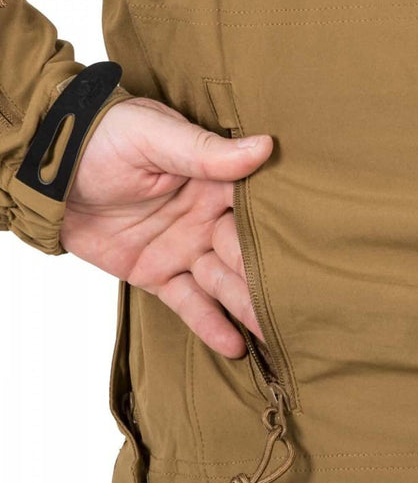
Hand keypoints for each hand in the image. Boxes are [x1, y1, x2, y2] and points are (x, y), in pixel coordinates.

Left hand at [60, 96, 272, 357]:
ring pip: (224, 282)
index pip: (257, 209)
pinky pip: (189, 303)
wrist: (49, 169)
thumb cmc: (106, 136)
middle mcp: (209, 217)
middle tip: (294, 304)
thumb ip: (206, 152)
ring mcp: (186, 248)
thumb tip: (263, 147)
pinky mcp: (158, 273)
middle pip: (246, 253)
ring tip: (273, 332)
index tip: (304, 251)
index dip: (278, 230)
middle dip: (267, 279)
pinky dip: (210, 325)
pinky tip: (235, 346)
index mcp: (218, 181)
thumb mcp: (156, 136)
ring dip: (247, 307)